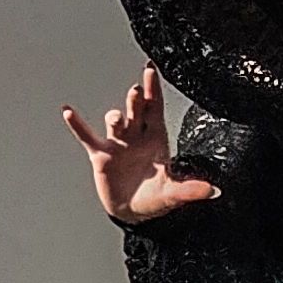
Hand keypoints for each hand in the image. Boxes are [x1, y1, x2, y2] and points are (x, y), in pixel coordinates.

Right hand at [61, 68, 219, 223]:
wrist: (133, 212)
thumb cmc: (155, 199)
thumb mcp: (174, 194)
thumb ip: (191, 189)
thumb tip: (214, 191)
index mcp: (156, 139)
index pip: (155, 109)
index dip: (154, 90)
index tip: (150, 70)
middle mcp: (137, 136)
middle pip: (137, 112)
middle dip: (137, 101)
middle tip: (136, 91)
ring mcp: (119, 144)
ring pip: (116, 122)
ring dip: (115, 117)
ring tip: (117, 118)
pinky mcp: (102, 155)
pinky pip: (88, 137)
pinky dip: (78, 126)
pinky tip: (68, 112)